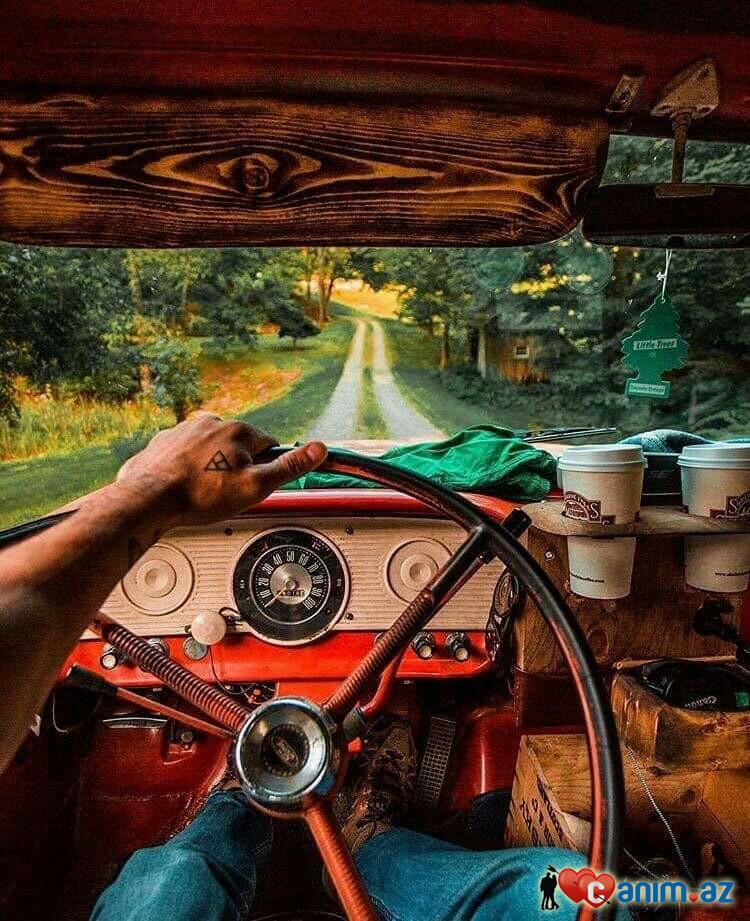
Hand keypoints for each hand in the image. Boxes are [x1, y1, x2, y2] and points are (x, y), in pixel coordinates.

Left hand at [116, 414, 326, 525]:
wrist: (148, 500)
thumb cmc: (200, 496)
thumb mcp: (256, 487)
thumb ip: (289, 467)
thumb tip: (319, 449)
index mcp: (239, 431)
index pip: (269, 446)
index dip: (266, 468)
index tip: (256, 483)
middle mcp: (211, 423)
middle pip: (238, 446)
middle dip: (237, 467)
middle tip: (228, 493)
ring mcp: (184, 431)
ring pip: (210, 449)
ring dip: (211, 466)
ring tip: (203, 492)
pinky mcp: (163, 442)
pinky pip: (183, 454)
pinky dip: (186, 467)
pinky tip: (183, 485)